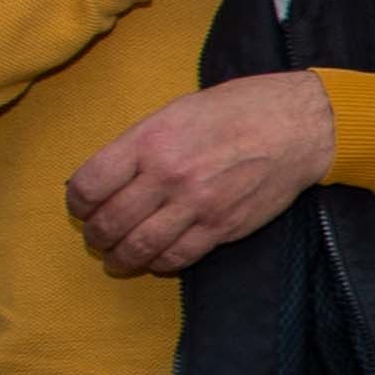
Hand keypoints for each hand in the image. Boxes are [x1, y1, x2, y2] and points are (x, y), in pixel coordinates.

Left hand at [65, 72, 338, 276]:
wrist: (297, 127)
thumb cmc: (237, 110)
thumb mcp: (176, 112)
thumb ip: (141, 144)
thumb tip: (111, 176)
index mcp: (149, 141)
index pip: (89, 185)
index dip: (77, 204)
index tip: (81, 209)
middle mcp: (168, 175)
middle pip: (110, 222)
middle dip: (96, 236)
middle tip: (97, 239)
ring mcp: (196, 205)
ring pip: (140, 247)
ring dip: (121, 258)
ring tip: (117, 259)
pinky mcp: (222, 227)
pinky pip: (178, 257)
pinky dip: (159, 263)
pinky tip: (154, 260)